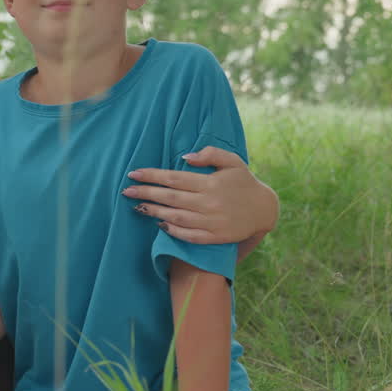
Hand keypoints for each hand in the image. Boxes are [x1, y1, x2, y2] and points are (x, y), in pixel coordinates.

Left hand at [123, 146, 278, 244]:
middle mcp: (208, 203)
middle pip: (170, 198)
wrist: (264, 209)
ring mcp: (211, 221)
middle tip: (126, 191)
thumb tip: (185, 156)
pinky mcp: (214, 236)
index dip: (151, 176)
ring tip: (137, 207)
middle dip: (146, 194)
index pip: (173, 178)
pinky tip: (159, 224)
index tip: (133, 174)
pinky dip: (172, 231)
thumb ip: (210, 154)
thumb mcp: (232, 162)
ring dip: (154, 212)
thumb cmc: (244, 182)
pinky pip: (188, 235)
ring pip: (175, 217)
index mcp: (210, 183)